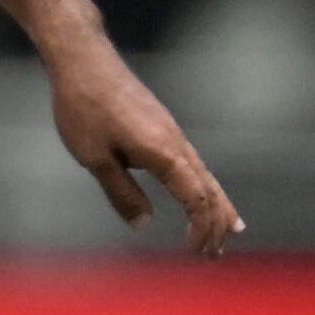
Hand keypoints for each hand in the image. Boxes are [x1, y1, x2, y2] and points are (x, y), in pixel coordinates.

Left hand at [50, 42, 242, 253]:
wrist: (84, 60)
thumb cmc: (84, 108)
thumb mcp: (95, 158)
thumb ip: (121, 193)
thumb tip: (145, 224)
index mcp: (163, 153)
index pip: (196, 198)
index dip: (201, 228)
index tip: (196, 252)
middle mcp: (176, 142)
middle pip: (209, 188)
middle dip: (216, 223)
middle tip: (217, 254)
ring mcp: (172, 132)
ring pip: (205, 174)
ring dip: (217, 205)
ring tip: (231, 230)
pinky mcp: (162, 125)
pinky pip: (193, 162)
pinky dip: (204, 184)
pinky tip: (201, 191)